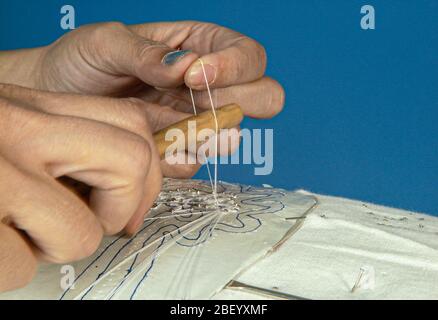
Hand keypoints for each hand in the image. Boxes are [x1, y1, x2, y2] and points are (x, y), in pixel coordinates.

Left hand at [0, 21, 283, 176]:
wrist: (55, 97)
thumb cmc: (81, 61)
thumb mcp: (107, 43)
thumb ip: (147, 53)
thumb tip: (186, 67)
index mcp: (200, 47)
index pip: (248, 55)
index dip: (233, 67)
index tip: (194, 75)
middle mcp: (206, 86)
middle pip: (263, 95)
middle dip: (240, 101)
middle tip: (199, 102)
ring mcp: (194, 121)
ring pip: (232, 135)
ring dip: (207, 135)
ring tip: (169, 128)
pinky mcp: (176, 150)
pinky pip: (195, 161)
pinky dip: (178, 158)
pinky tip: (154, 148)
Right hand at [0, 84, 162, 290]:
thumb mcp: (16, 127)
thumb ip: (72, 143)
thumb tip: (132, 183)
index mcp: (36, 106)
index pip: (135, 127)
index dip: (146, 173)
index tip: (128, 201)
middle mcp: (19, 129)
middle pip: (131, 163)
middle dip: (118, 210)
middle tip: (83, 218)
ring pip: (81, 234)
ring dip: (50, 245)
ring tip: (9, 228)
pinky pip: (16, 267)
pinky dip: (0, 266)